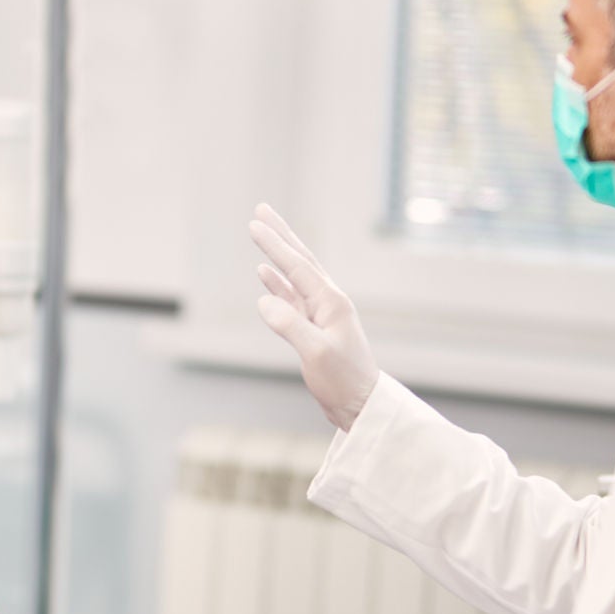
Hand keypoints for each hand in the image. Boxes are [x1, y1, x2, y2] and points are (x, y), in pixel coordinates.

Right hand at [249, 204, 379, 430]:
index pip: (297, 265)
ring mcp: (320, 314)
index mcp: (331, 302)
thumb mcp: (316, 353)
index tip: (254, 224)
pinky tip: (265, 273)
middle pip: (300, 259)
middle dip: (280, 234)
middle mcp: (328, 301)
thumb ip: (290, 325)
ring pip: (295, 274)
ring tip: (262, 232)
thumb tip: (263, 300)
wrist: (360, 403)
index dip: (275, 244)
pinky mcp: (313, 328)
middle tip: (261, 210)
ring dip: (277, 253)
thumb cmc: (343, 380)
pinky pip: (291, 296)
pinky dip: (277, 282)